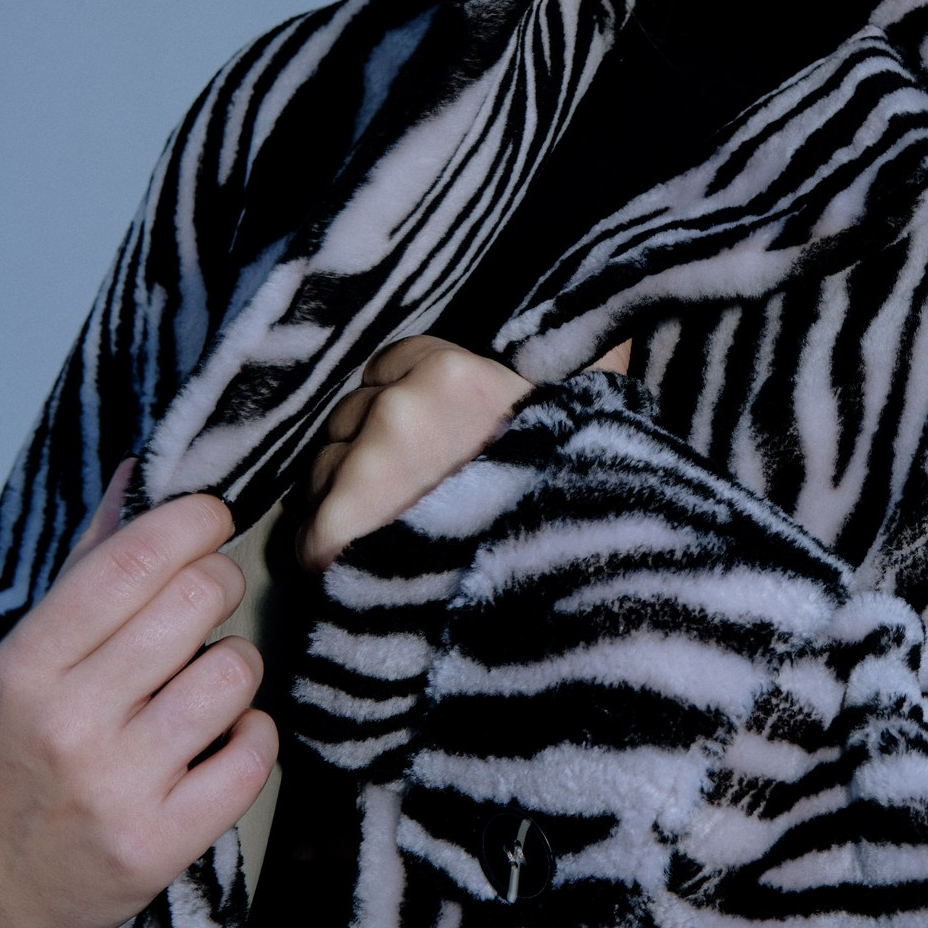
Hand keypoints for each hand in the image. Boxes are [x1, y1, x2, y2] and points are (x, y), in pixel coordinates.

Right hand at [0, 468, 277, 927]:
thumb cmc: (12, 760)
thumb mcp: (26, 658)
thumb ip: (90, 564)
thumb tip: (141, 474)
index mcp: (30, 665)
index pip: (135, 560)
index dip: (195, 521)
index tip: (211, 519)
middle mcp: (72, 723)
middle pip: (196, 603)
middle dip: (220, 584)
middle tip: (209, 601)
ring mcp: (120, 787)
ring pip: (234, 673)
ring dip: (235, 665)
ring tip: (205, 683)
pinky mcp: (164, 843)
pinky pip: (255, 754)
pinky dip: (252, 737)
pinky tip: (220, 740)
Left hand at [299, 335, 630, 572]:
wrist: (563, 598)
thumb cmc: (572, 507)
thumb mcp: (579, 423)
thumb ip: (583, 368)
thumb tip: (621, 329)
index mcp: (453, 372)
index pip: (388, 366)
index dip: (407, 404)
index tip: (435, 444)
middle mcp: (401, 408)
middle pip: (350, 418)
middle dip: (375, 453)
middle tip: (422, 501)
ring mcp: (366, 468)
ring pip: (324, 472)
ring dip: (351, 503)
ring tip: (405, 541)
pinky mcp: (337, 530)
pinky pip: (307, 532)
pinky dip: (333, 556)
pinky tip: (380, 572)